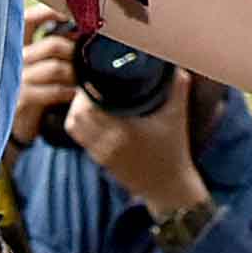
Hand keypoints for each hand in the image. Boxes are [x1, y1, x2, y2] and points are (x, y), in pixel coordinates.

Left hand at [67, 65, 211, 215]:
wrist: (168, 187)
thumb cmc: (174, 151)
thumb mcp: (178, 116)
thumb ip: (178, 87)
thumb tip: (175, 65)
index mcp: (124, 130)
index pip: (89, 106)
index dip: (87, 89)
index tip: (97, 75)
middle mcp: (108, 143)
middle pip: (76, 115)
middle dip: (80, 97)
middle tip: (91, 83)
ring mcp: (101, 154)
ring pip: (74, 126)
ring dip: (77, 110)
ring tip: (89, 97)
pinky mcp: (100, 161)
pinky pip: (80, 138)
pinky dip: (80, 123)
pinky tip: (91, 114)